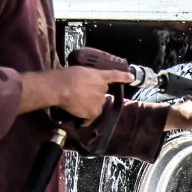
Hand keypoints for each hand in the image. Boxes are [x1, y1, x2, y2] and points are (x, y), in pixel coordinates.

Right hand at [18, 66, 133, 119]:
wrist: (60, 88)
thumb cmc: (64, 76)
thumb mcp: (78, 71)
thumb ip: (86, 77)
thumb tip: (84, 83)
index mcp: (98, 76)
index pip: (114, 75)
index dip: (123, 77)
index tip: (131, 78)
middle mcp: (102, 88)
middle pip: (101, 93)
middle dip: (93, 94)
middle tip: (80, 94)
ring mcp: (100, 101)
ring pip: (96, 105)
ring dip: (89, 105)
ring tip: (76, 103)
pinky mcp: (94, 112)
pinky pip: (90, 118)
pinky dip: (85, 119)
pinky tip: (79, 119)